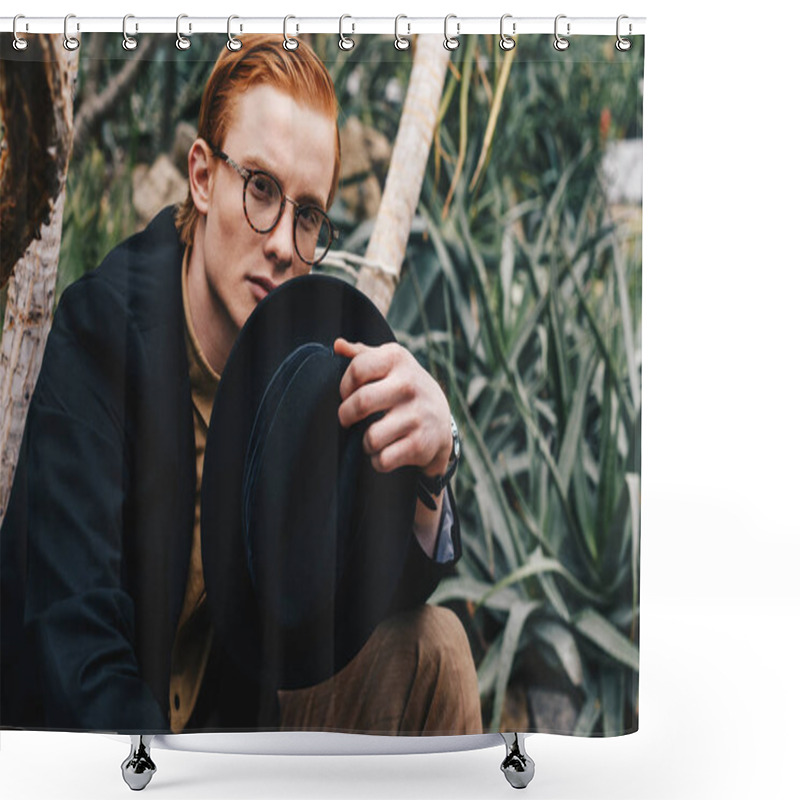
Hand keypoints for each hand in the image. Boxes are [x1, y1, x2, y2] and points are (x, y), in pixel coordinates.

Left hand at [334, 338, 451, 477]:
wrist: (441, 420)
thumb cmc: (404, 389)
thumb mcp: (389, 365)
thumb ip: (361, 354)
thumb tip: (337, 345)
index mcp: (397, 359)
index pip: (357, 369)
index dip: (344, 387)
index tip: (347, 395)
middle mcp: (409, 384)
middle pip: (361, 402)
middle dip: (346, 416)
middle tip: (347, 419)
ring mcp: (417, 415)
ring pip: (371, 437)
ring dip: (364, 443)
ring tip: (371, 437)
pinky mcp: (420, 444)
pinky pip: (383, 460)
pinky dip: (378, 461)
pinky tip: (384, 452)